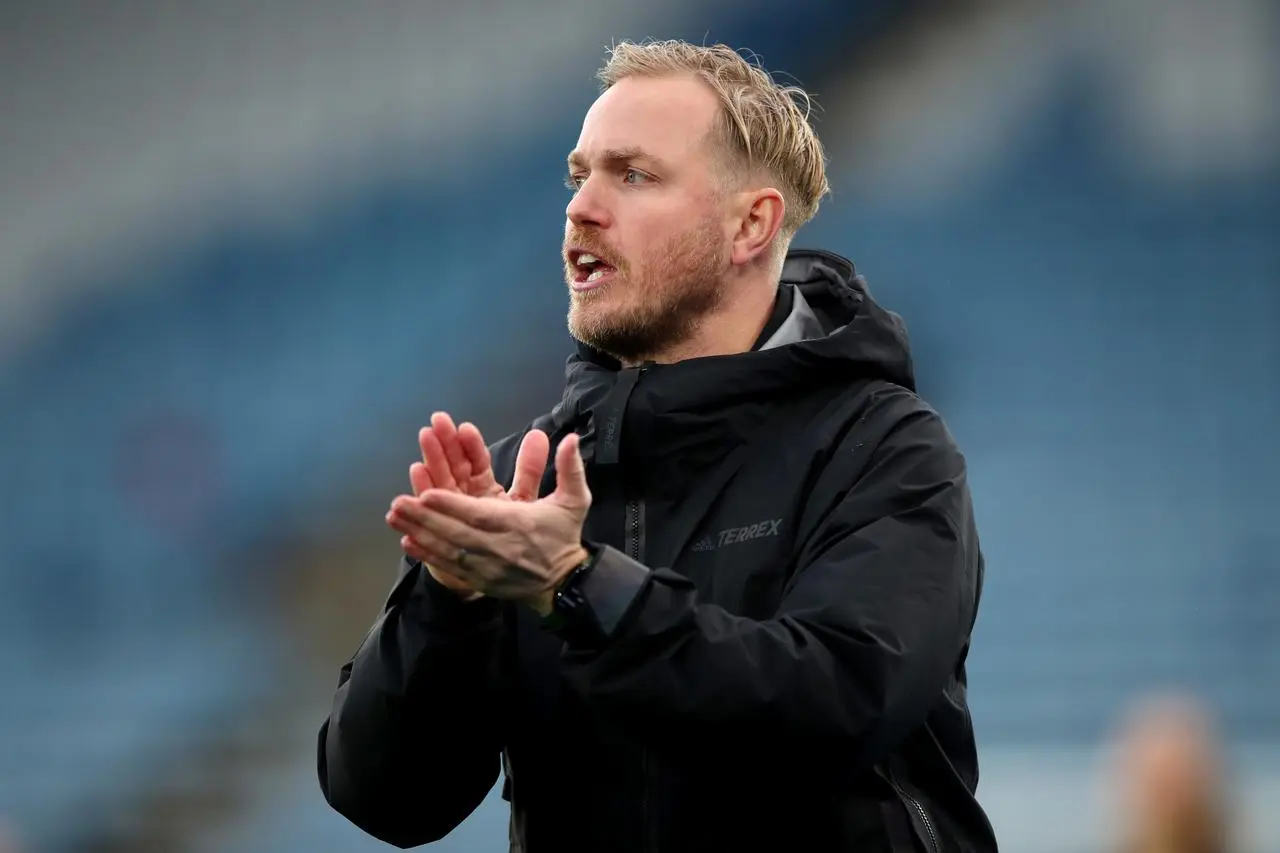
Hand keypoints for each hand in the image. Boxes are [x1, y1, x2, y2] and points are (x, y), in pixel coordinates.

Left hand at [388, 431, 590, 614]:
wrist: (564, 584)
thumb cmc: (563, 536)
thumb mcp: (575, 501)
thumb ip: (571, 470)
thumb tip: (571, 438)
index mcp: (518, 525)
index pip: (480, 515)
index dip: (452, 506)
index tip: (428, 494)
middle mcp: (498, 547)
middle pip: (456, 532)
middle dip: (425, 517)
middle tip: (398, 503)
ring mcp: (486, 567)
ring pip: (447, 548)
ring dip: (419, 532)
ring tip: (394, 517)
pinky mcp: (478, 580)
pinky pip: (449, 566)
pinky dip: (427, 555)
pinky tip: (407, 542)